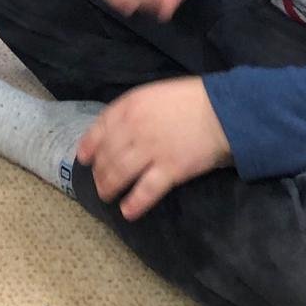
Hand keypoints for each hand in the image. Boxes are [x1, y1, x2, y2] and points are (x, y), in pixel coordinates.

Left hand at [77, 76, 231, 219]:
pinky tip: (127, 211)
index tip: (83, 158)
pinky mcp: (170, 169)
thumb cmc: (191, 98)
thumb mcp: (154, 94)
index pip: (99, 128)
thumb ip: (134, 109)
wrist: (222, 110)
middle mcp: (134, 128)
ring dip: (109, 186)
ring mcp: (151, 150)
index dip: (89, 145)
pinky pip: (146, 190)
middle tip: (98, 183)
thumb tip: (120, 128)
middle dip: (99, 171)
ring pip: (120, 172)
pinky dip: (135, 202)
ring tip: (106, 196)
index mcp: (129, 106)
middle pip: (108, 154)